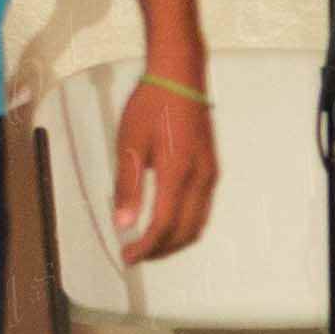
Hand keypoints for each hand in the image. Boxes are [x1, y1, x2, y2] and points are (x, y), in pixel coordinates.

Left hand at [113, 74, 216, 265]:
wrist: (179, 76)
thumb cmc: (152, 105)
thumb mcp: (129, 145)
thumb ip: (127, 187)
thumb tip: (123, 224)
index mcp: (177, 172)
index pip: (163, 225)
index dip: (146, 247)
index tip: (128, 256)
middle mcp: (200, 177)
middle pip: (185, 231)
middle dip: (161, 250)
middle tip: (137, 254)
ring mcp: (210, 173)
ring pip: (198, 223)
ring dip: (175, 240)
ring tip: (150, 243)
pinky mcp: (211, 167)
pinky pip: (202, 208)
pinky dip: (186, 224)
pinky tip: (167, 221)